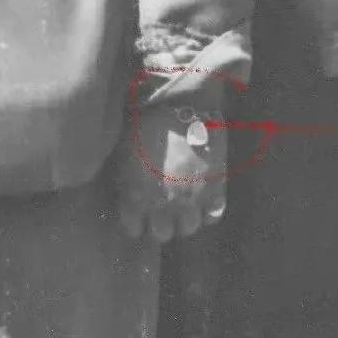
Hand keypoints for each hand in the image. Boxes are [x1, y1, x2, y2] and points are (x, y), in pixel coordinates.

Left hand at [116, 106, 227, 241]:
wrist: (184, 103)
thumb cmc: (147, 122)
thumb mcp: (124, 149)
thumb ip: (123, 178)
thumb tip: (122, 193)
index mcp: (137, 195)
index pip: (133, 229)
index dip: (134, 221)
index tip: (137, 213)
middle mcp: (164, 204)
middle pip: (162, 235)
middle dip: (159, 224)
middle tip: (159, 210)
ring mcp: (192, 200)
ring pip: (189, 229)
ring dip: (183, 219)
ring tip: (181, 206)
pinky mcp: (215, 190)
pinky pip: (213, 216)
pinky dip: (208, 212)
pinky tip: (201, 199)